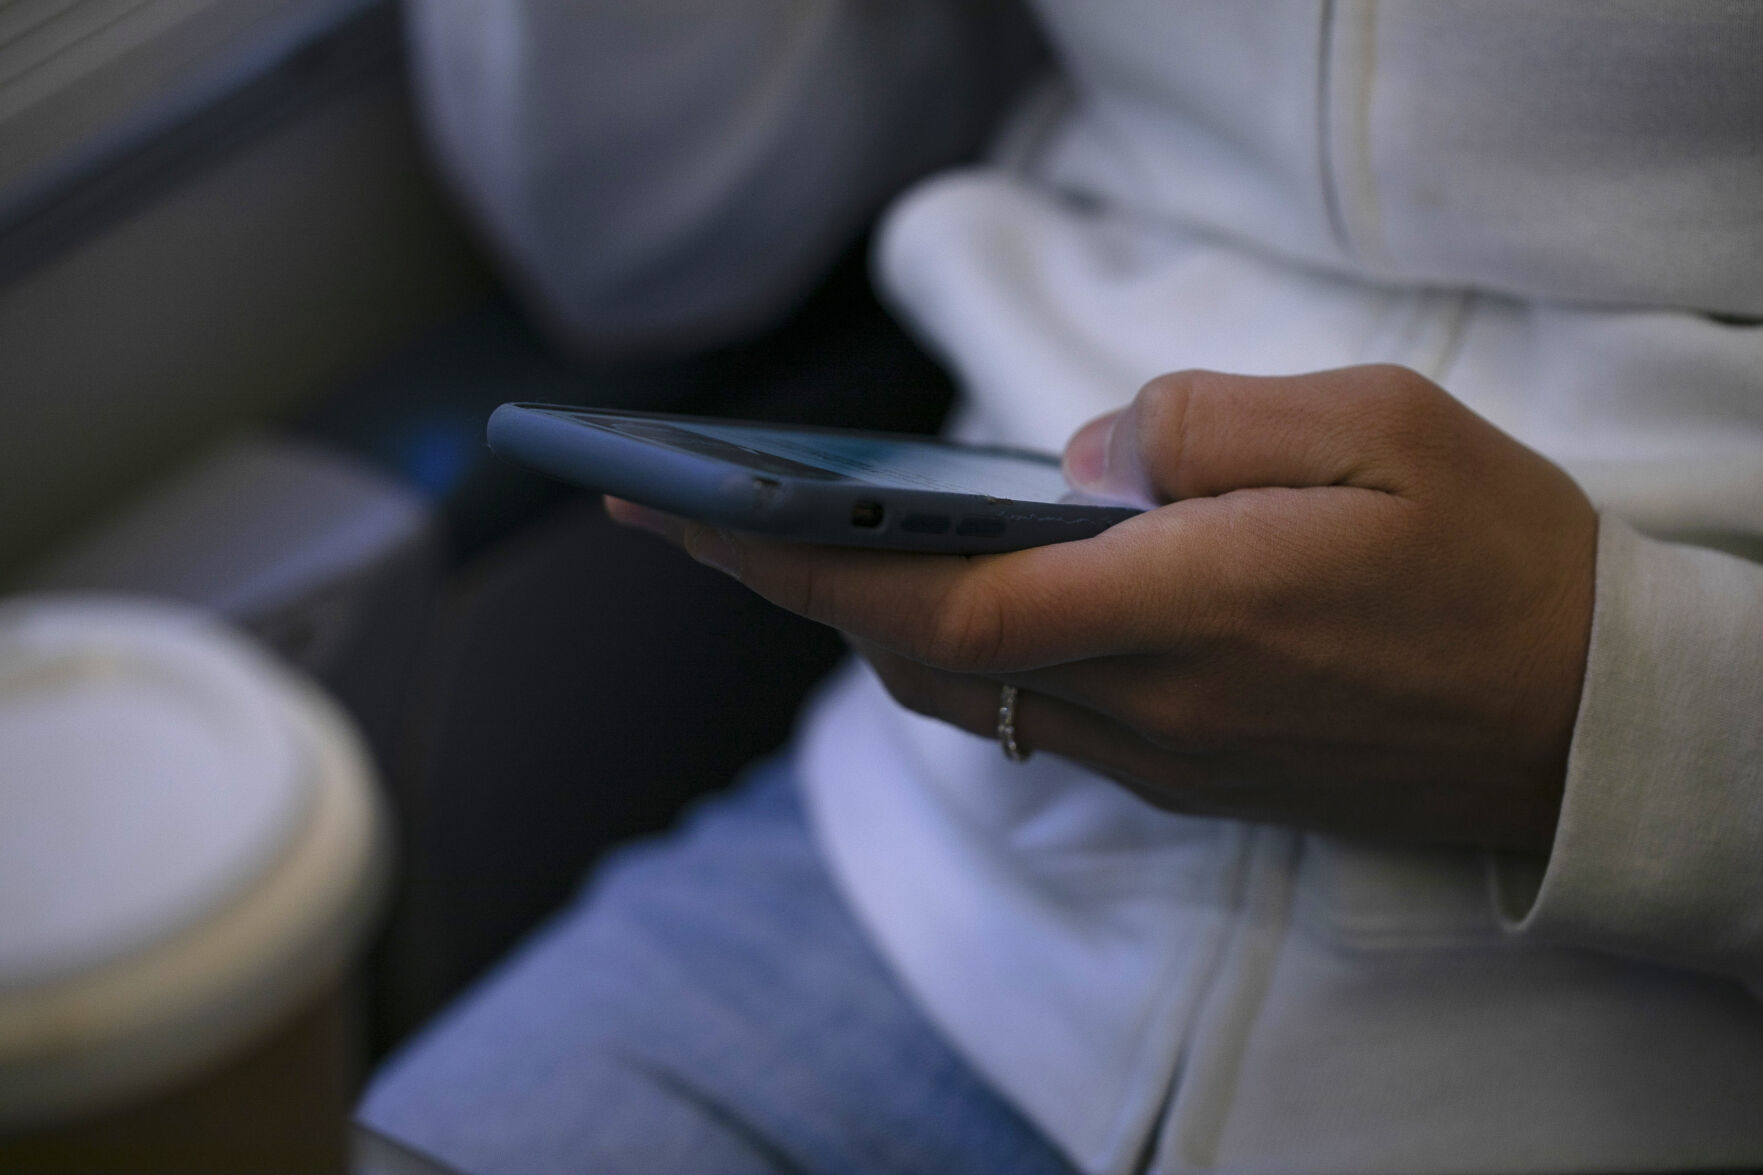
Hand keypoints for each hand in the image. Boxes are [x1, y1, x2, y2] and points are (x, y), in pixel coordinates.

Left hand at [610, 365, 1598, 853]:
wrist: (1590, 723)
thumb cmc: (1499, 558)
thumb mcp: (1378, 426)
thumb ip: (1206, 426)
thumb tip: (1077, 456)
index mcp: (1193, 611)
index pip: (947, 608)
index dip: (806, 567)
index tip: (699, 516)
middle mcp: (1156, 707)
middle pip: (923, 662)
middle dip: (790, 589)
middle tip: (687, 518)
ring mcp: (1167, 757)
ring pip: (966, 699)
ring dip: (859, 628)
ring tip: (782, 552)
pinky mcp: (1190, 776)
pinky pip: (1031, 719)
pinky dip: (951, 659)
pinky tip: (929, 604)